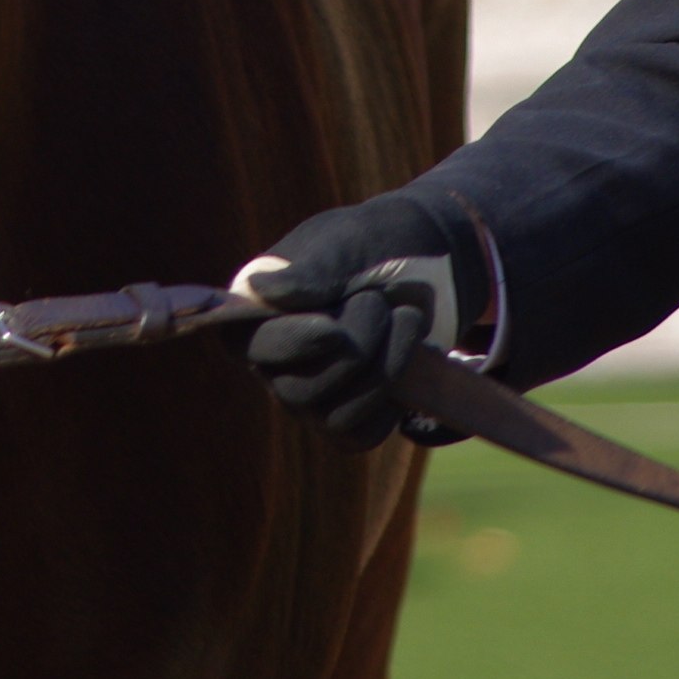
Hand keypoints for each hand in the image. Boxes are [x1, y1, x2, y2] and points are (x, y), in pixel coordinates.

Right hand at [231, 196, 491, 447]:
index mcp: (254, 307)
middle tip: (378, 301)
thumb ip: (309, 271)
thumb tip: (259, 291)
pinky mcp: (345, 416)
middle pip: (296, 390)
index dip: (290, 344)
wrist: (432, 264)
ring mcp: (306, 391)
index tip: (335, 330)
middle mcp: (270, 356)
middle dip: (355, 346)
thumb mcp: (346, 244)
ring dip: (381, 369)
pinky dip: (390, 401)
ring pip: (332, 416)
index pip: (247, 344)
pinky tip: (406, 362)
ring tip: (403, 319)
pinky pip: (360, 433)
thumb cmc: (377, 245)